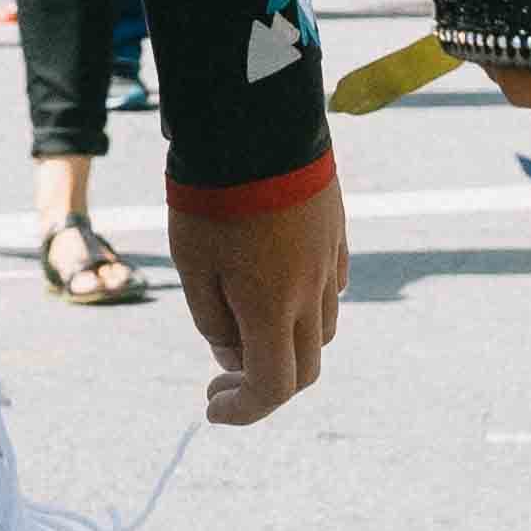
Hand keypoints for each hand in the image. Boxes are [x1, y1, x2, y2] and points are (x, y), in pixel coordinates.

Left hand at [168, 179, 345, 425]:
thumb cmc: (210, 194)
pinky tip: (274, 286)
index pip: (273, 387)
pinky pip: (331, 286)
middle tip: (221, 377)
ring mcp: (330, 260)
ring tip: (242, 324)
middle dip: (265, 385)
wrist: (252, 120)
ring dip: (287, 343)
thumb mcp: (193, 264)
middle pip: (306, 368)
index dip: (244, 410)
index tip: (211, 407)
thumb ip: (214, 322)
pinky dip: (305, 305)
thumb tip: (235, 358)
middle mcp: (311, 291)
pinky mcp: (336, 231)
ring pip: (322, 328)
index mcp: (272, 308)